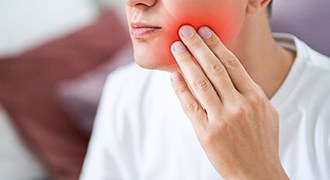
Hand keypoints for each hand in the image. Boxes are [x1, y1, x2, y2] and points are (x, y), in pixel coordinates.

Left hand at [170, 25, 287, 179]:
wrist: (257, 174)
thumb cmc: (262, 141)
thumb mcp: (266, 112)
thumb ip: (249, 91)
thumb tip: (230, 72)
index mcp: (255, 97)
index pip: (232, 63)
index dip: (216, 45)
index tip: (205, 32)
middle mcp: (239, 105)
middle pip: (214, 68)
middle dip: (197, 47)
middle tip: (185, 33)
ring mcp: (222, 119)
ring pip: (200, 83)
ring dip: (186, 63)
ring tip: (176, 49)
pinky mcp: (207, 133)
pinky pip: (190, 105)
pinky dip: (181, 89)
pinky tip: (174, 76)